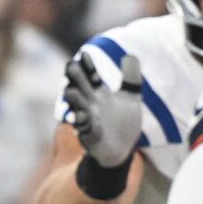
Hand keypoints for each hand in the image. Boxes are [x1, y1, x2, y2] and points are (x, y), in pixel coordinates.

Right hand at [63, 50, 143, 168]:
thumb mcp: (131, 98)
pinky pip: (80, 126)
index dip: (87, 65)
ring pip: (75, 105)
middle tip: (71, 66)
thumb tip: (130, 55)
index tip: (86, 54)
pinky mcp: (89, 133)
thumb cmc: (124, 123)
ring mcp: (88, 118)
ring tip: (71, 90)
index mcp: (99, 93)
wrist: (123, 149)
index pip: (90, 75)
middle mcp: (90, 103)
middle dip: (73, 77)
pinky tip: (79, 116)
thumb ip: (130, 78)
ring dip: (72, 98)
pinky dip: (79, 121)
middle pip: (78, 85)